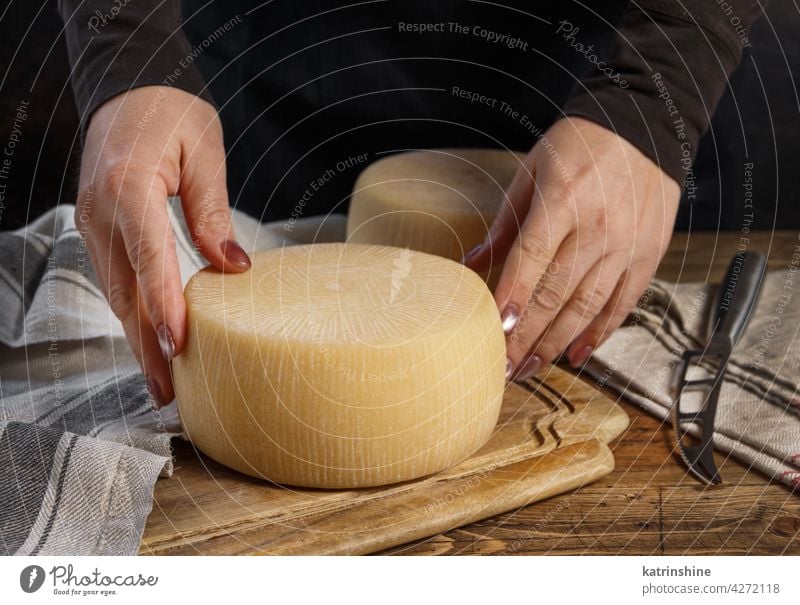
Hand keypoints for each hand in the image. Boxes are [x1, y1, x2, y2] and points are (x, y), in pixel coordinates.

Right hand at [76, 86, 249, 405]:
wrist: (127, 89)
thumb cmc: (172, 115)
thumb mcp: (204, 153)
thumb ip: (213, 211)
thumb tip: (234, 267)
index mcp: (129, 188)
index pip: (149, 259)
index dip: (163, 306)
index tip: (177, 347)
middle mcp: (101, 212)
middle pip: (126, 290)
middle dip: (145, 344)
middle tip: (167, 391)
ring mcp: (92, 222)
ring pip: (116, 292)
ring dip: (137, 337)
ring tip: (161, 380)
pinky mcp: (97, 228)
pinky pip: (115, 278)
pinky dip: (132, 313)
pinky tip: (148, 337)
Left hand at [464, 117, 679, 379]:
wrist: (645, 124)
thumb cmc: (580, 145)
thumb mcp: (532, 170)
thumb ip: (505, 222)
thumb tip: (472, 264)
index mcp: (562, 200)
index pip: (531, 260)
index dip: (512, 299)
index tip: (493, 333)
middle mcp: (597, 227)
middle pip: (556, 294)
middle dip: (527, 337)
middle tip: (504, 368)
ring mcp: (627, 244)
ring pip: (588, 307)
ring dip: (557, 343)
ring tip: (531, 368)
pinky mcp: (649, 254)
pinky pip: (623, 303)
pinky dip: (600, 332)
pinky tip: (578, 354)